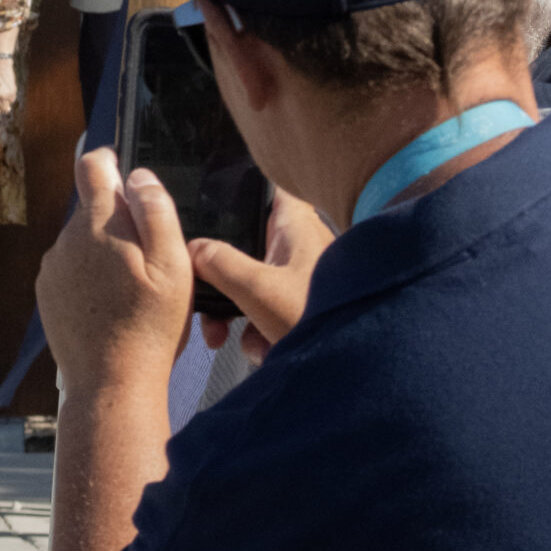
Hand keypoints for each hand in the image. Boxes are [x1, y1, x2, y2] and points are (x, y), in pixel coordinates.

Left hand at [37, 148, 195, 385]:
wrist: (110, 382)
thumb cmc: (150, 326)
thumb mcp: (173, 267)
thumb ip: (156, 212)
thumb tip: (137, 175)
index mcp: (99, 223)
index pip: (92, 165)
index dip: (111, 162)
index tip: (127, 175)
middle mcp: (67, 237)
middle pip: (92, 207)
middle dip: (118, 219)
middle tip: (148, 257)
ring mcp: (53, 265)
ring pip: (82, 239)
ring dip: (103, 250)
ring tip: (131, 287)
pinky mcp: (46, 291)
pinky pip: (70, 267)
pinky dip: (89, 275)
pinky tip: (110, 303)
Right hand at [189, 193, 331, 362]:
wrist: (358, 366)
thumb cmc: (321, 317)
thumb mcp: (258, 289)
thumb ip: (218, 263)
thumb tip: (192, 249)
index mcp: (293, 225)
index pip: (262, 184)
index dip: (236, 184)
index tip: (207, 199)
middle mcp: (297, 244)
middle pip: (244, 243)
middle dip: (222, 278)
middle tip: (208, 303)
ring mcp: (300, 276)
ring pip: (252, 281)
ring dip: (237, 314)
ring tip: (234, 338)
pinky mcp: (302, 305)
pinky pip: (268, 308)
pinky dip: (260, 331)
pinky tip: (265, 350)